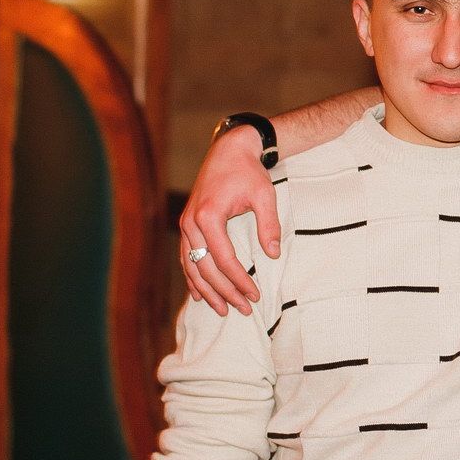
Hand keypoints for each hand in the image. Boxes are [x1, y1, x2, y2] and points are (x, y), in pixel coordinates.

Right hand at [179, 127, 281, 315]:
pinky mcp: (187, 225)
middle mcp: (191, 223)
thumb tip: (273, 255)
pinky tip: (199, 294)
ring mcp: (186, 225)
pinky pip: (186, 257)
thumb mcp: (264, 195)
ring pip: (192, 266)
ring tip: (223, 309)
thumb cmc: (248, 172)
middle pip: (206, 268)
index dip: (240, 281)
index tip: (255, 295)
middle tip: (243, 309)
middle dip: (225, 292)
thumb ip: (269, 224)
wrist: (229, 150)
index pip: (225, 260)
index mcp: (209, 216)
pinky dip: (193, 277)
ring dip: (207, 290)